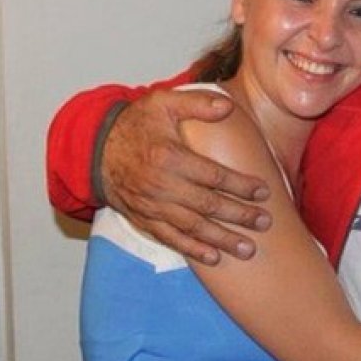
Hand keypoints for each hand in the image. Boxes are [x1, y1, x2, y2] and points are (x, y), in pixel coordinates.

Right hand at [101, 89, 271, 264]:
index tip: (264, 191)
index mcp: (168, 157)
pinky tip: (214, 258)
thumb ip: (196, 103)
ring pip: (192, 227)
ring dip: (221, 239)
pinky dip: (192, 250)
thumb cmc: (135, 124)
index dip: (240, 185)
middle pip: (207, 205)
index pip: (213, 176)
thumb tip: (228, 107)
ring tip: (248, 249)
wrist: (95, 149)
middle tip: (265, 222)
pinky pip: (170, 238)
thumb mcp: (162, 103)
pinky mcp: (143, 219)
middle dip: (239, 216)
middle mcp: (159, 186)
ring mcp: (150, 206)